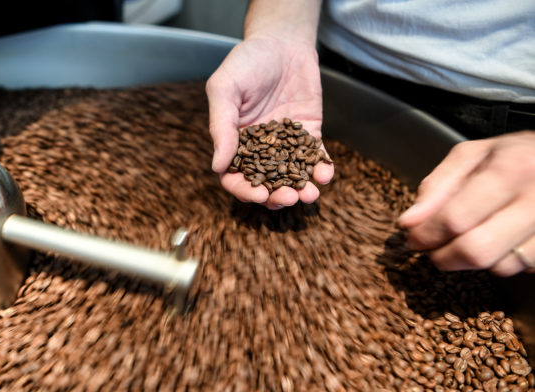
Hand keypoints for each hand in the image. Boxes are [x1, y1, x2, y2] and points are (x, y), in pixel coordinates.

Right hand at [206, 36, 333, 209]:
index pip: (234, 177)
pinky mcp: (308, 134)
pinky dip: (321, 168)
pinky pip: (314, 157)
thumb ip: (220, 126)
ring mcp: (284, 144)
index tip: (259, 194)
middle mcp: (258, 149)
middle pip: (265, 184)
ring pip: (291, 177)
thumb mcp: (225, 89)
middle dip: (277, 196)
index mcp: (233, 143)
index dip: (244, 190)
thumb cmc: (246, 62)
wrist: (281, 41)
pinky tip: (325, 174)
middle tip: (289, 198)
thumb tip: (217, 166)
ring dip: (301, 190)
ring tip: (309, 194)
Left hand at [398, 131, 534, 275]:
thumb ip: (437, 186)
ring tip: (468, 239)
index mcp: (512, 169)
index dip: (427, 234)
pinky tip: (497, 241)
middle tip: (434, 249)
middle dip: (445, 257)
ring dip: (474, 261)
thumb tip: (409, 222)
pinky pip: (521, 269)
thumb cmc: (516, 156)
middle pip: (477, 250)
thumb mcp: (472, 155)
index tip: (414, 238)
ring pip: (500, 266)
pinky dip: (501, 261)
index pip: (456, 218)